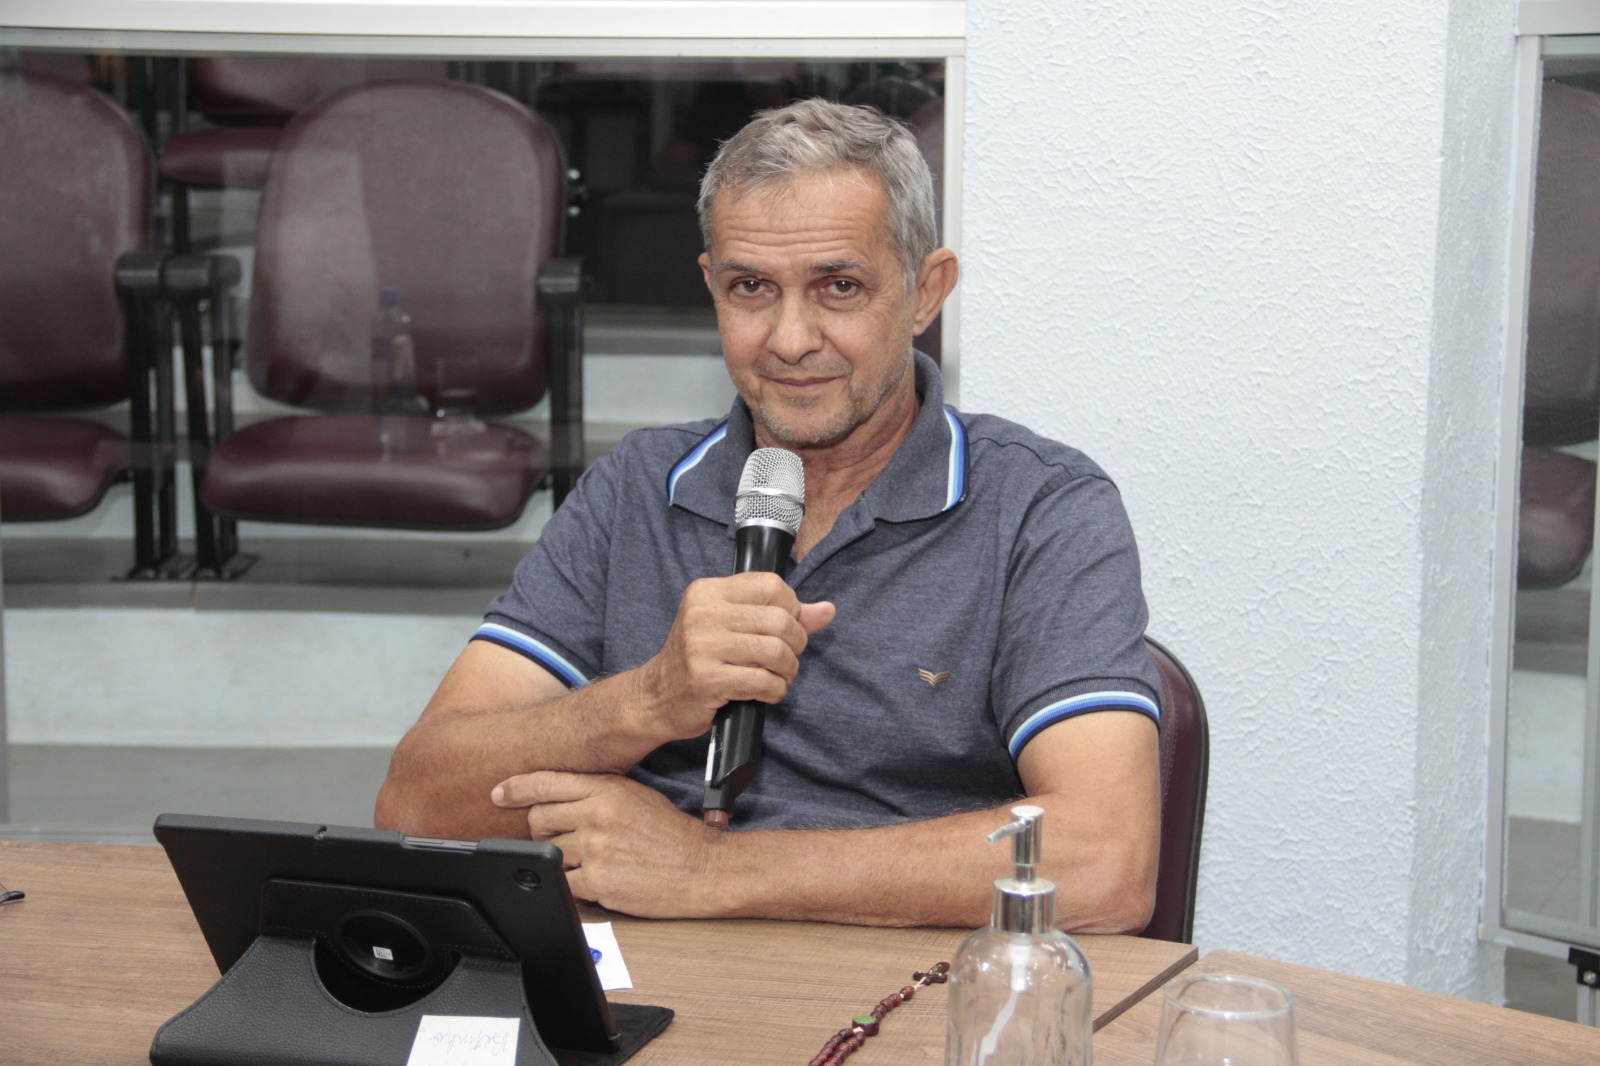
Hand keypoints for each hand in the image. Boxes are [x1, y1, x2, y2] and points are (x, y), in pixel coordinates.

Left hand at [491, 771, 730, 917]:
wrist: (702, 868)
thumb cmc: (672, 835)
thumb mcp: (636, 797)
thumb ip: (597, 794)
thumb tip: (558, 802)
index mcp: (607, 789)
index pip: (548, 783)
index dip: (517, 788)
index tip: (499, 793)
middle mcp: (598, 815)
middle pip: (539, 819)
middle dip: (543, 831)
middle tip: (562, 839)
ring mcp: (595, 849)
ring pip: (548, 853)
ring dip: (562, 860)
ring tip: (591, 862)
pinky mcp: (598, 881)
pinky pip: (562, 883)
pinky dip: (571, 885)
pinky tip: (594, 880)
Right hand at [641, 572, 833, 740]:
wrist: (655, 697)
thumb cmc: (699, 659)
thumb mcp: (732, 626)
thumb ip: (780, 615)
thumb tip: (827, 610)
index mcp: (708, 592)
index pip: (771, 585)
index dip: (791, 608)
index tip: (786, 627)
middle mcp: (703, 613)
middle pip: (780, 620)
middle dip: (795, 644)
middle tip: (786, 659)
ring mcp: (702, 646)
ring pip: (776, 652)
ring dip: (787, 670)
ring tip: (778, 677)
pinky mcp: (707, 679)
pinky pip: (763, 682)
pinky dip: (774, 691)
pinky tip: (765, 693)